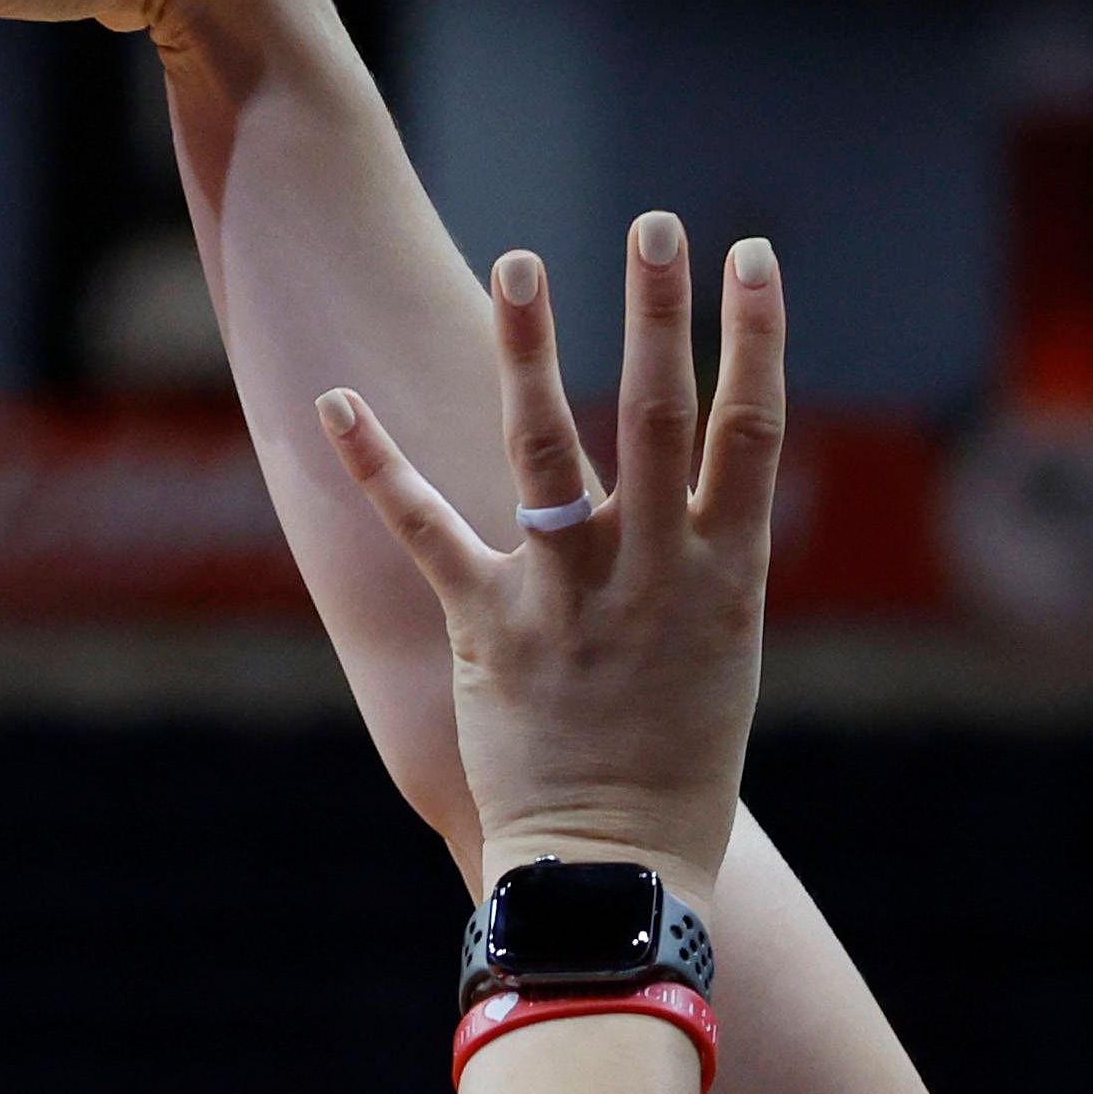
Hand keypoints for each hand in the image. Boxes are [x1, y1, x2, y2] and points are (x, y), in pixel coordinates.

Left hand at [315, 214, 780, 905]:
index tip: (753, 257)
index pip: (750, 431)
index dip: (755, 338)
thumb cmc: (675, 769)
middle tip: (656, 225)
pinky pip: (425, 531)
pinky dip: (377, 464)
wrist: (614, 868)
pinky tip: (337, 397)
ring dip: (532, 350)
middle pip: (657, 417)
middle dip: (660, 314)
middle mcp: (652, 570)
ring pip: (548, 450)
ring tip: (522, 264)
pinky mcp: (489, 630)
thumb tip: (696, 488)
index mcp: (724, 576)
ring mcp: (568, 595)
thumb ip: (702, 562)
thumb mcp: (718, 654)